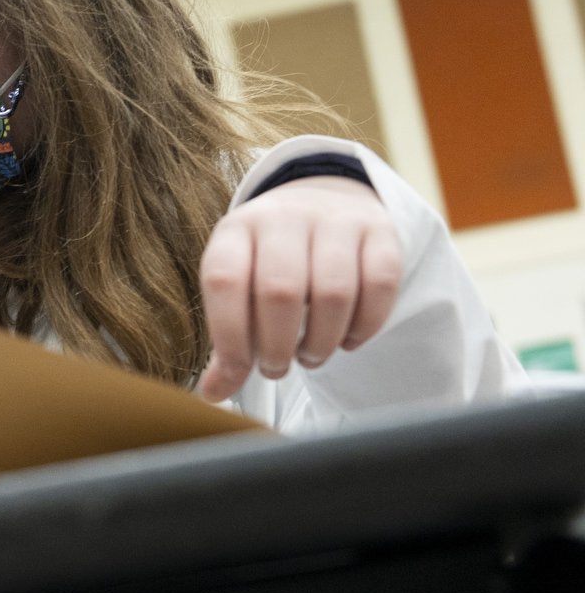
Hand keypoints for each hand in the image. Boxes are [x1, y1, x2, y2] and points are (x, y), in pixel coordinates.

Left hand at [198, 175, 402, 401]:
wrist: (322, 199)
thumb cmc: (271, 257)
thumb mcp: (240, 283)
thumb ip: (229, 336)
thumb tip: (213, 393)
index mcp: (236, 230)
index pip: (224, 280)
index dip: (229, 334)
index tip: (238, 368)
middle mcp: (282, 217)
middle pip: (280, 291)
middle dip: (277, 346)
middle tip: (276, 367)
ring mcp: (333, 220)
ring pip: (333, 292)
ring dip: (321, 342)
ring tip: (310, 356)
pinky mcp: (379, 230)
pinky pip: (380, 284)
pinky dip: (365, 326)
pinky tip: (348, 340)